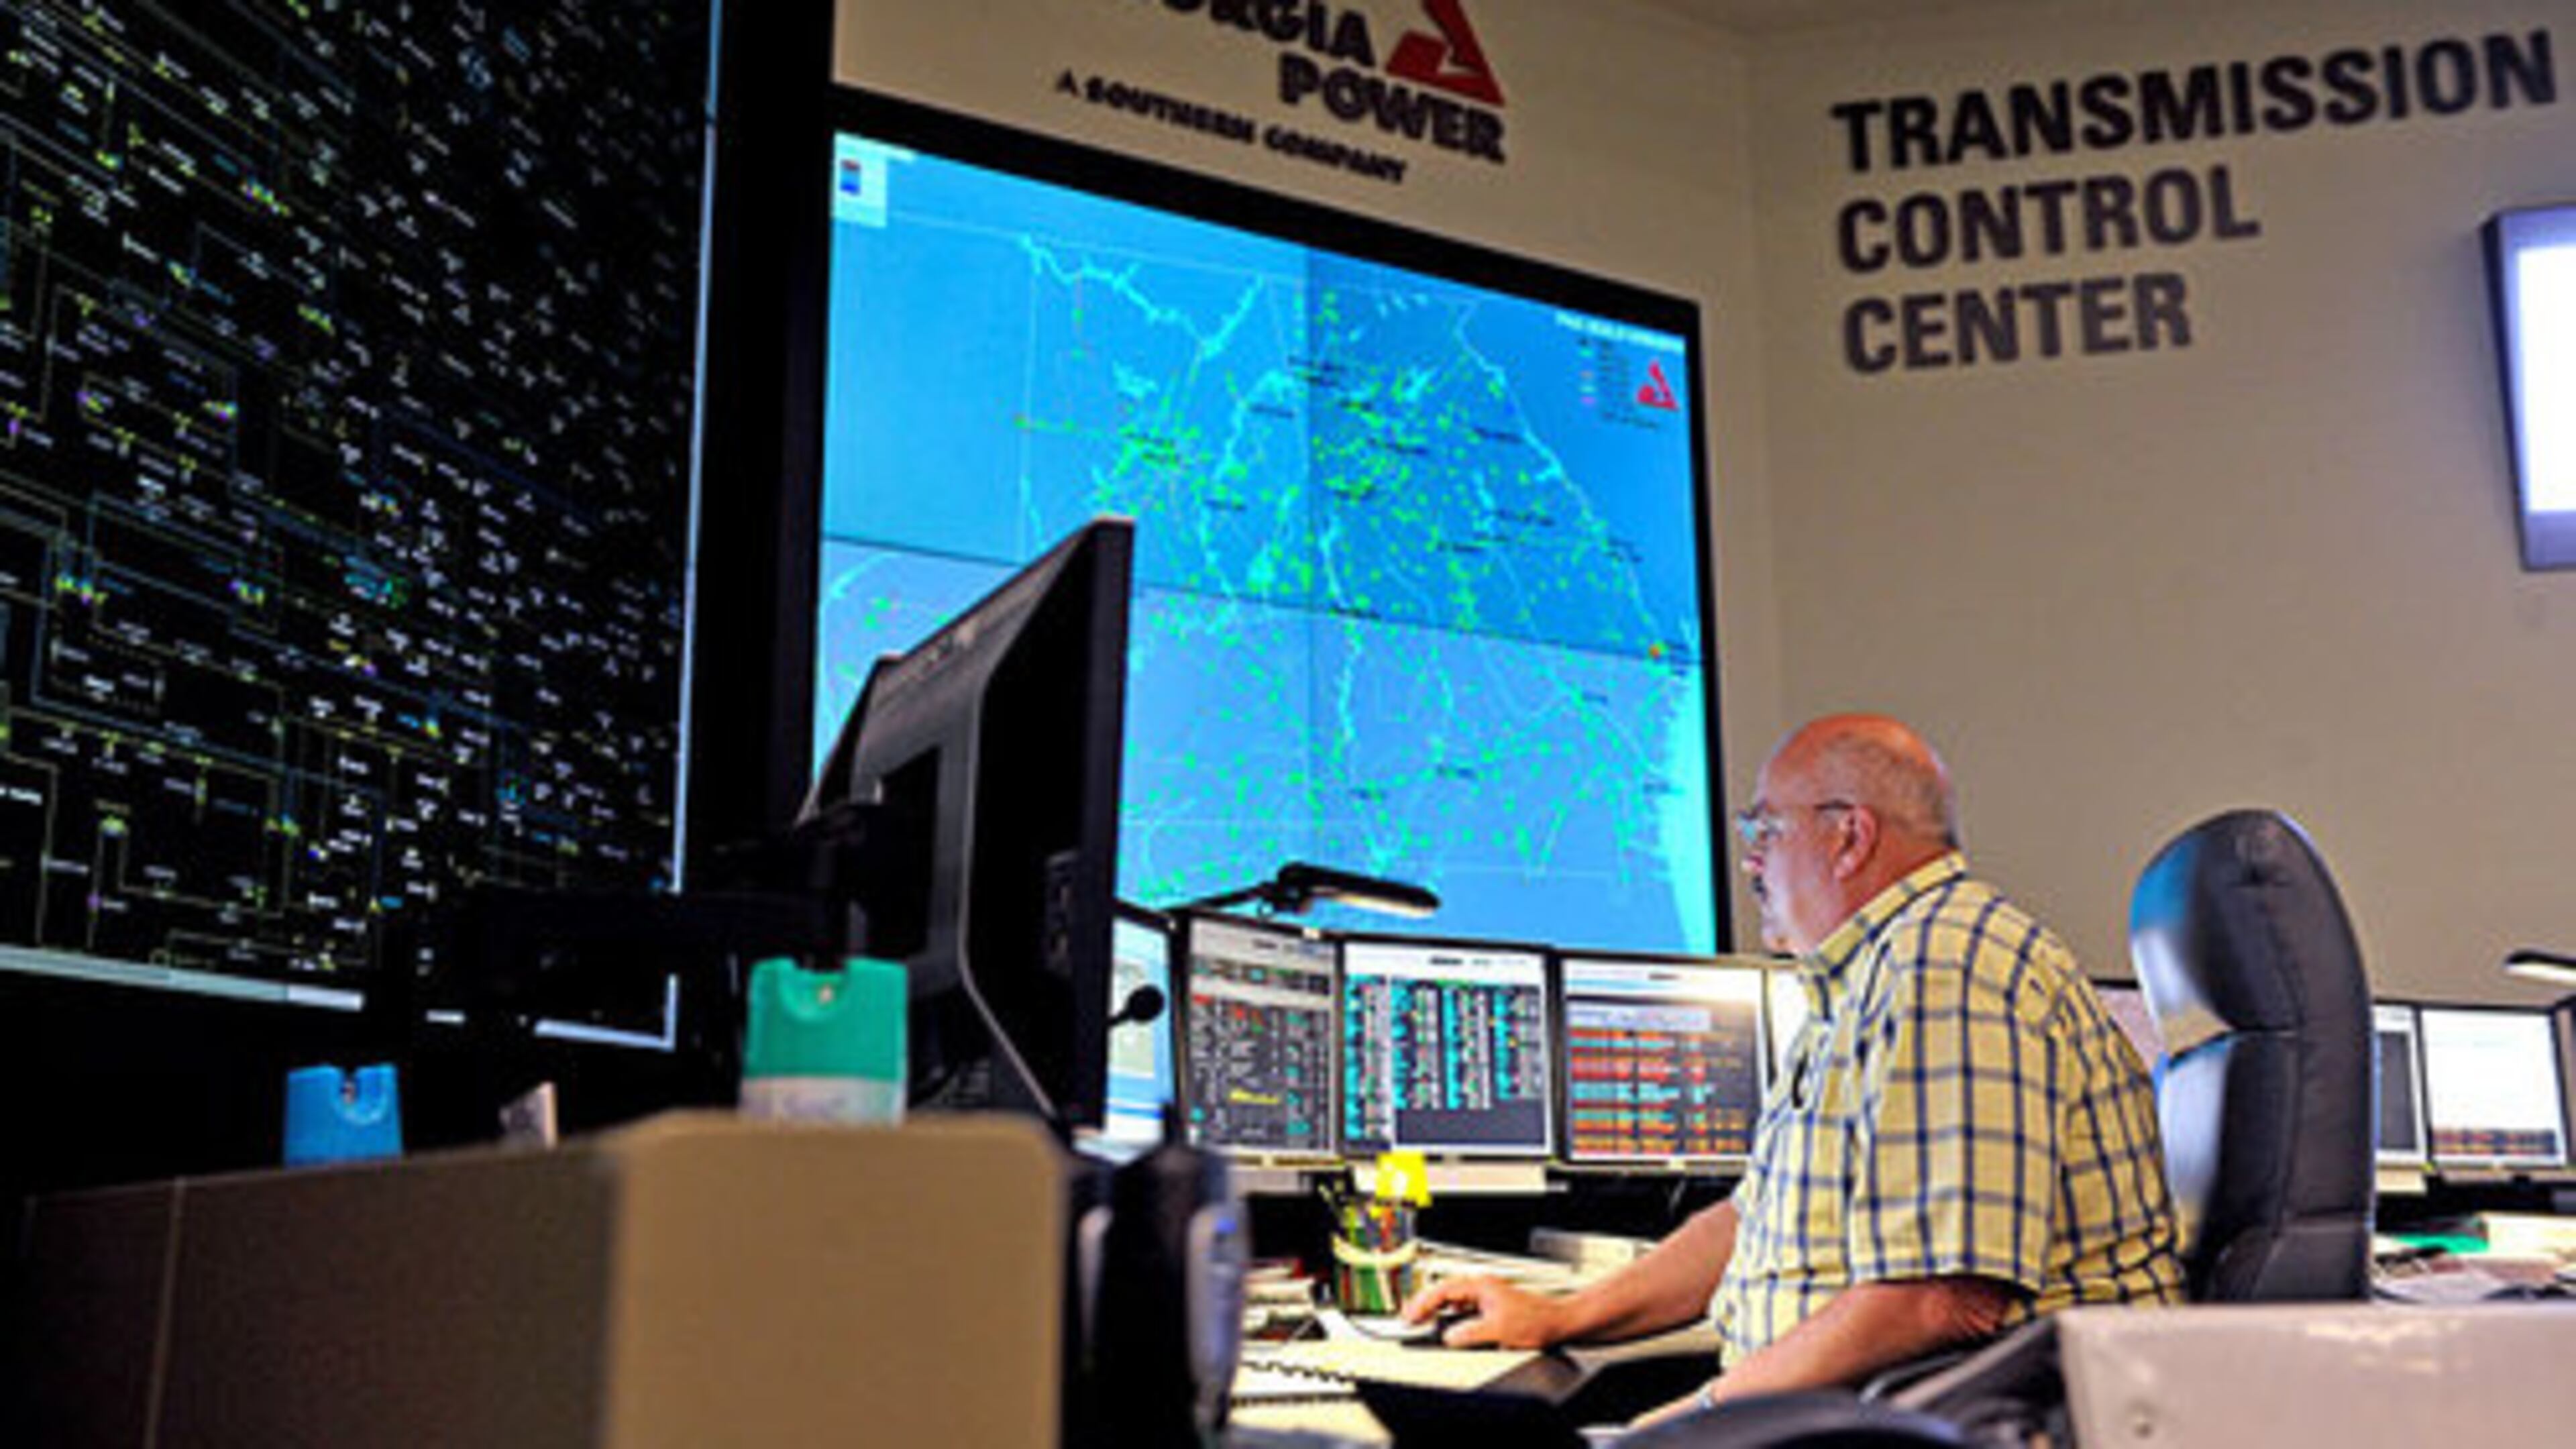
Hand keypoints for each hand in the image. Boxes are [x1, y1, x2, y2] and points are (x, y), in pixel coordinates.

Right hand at [1398, 1274, 1567, 1348]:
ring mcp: (1486, 1295)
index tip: (1410, 1316)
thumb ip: (1470, 1333)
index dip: (1423, 1303)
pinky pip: (1462, 1306)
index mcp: (1481, 1286)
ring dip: (1435, 1308)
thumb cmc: (1535, 1320)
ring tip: (1420, 1320)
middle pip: (1444, 1291)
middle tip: (1407, 1319)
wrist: (1557, 1321)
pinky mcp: (1490, 1306)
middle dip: (1424, 1303)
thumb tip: (1448, 1337)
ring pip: (1452, 1298)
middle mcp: (1482, 1287)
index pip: (1443, 1290)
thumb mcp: (1498, 1331)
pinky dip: (1448, 1313)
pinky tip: (1445, 1323)